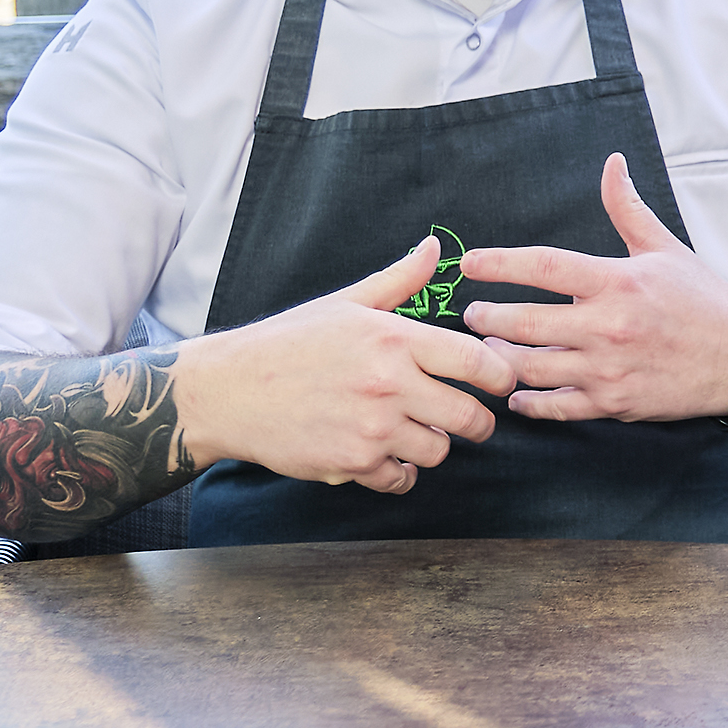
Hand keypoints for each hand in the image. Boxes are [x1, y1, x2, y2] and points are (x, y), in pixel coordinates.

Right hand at [178, 237, 510, 491]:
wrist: (227, 390)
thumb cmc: (288, 343)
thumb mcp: (345, 304)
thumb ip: (399, 281)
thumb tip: (433, 248)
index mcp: (393, 338)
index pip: (477, 361)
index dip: (500, 375)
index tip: (500, 382)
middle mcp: (389, 384)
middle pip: (470, 417)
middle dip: (478, 422)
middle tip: (470, 419)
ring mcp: (371, 428)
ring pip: (439, 452)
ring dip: (434, 445)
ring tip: (417, 431)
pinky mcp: (351, 463)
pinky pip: (401, 478)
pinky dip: (400, 472)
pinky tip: (389, 456)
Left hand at [460, 154, 727, 423]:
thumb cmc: (703, 301)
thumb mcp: (666, 249)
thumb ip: (627, 208)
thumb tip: (612, 163)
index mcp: (619, 282)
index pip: (544, 266)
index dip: (500, 263)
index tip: (470, 264)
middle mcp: (610, 326)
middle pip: (524, 322)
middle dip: (488, 318)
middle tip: (472, 315)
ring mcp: (610, 369)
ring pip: (532, 368)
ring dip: (500, 360)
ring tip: (488, 350)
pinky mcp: (615, 404)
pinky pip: (556, 407)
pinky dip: (529, 401)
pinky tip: (516, 393)